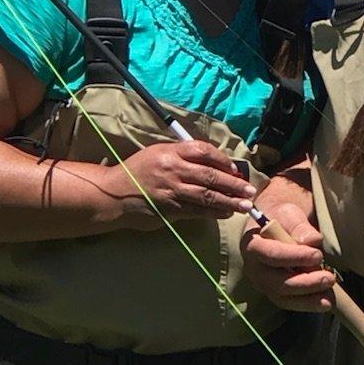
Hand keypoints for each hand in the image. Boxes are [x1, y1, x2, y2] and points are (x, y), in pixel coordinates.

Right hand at [105, 140, 256, 225]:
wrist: (114, 194)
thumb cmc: (138, 171)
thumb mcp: (157, 154)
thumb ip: (182, 155)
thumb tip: (213, 163)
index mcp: (170, 151)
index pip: (203, 151)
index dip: (222, 159)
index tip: (235, 168)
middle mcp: (173, 169)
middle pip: (211, 175)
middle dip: (234, 183)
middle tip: (249, 190)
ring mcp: (172, 190)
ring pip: (207, 195)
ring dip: (229, 200)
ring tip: (244, 205)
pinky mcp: (169, 209)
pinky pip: (197, 210)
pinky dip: (214, 212)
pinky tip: (226, 213)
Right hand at [242, 202, 335, 312]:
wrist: (280, 224)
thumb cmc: (283, 216)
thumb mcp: (290, 214)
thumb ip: (299, 226)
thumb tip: (312, 240)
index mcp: (252, 245)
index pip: (270, 254)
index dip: (293, 257)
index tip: (316, 255)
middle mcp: (254, 268)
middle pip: (276, 282)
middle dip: (304, 283)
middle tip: (329, 278)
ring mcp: (263, 283)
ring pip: (283, 297)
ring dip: (308, 299)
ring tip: (329, 295)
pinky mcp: (275, 292)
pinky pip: (289, 303)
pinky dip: (308, 304)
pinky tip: (325, 302)